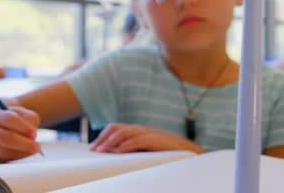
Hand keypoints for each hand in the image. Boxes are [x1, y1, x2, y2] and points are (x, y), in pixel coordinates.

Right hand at [0, 103, 40, 162]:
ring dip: (23, 152)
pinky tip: (25, 153)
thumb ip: (29, 118)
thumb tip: (33, 135)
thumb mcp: (16, 111)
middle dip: (25, 144)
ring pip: (6, 152)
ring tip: (33, 149)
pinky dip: (17, 157)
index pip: (9, 119)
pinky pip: (5, 159)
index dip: (24, 127)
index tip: (34, 132)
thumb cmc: (3, 116)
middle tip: (37, 147)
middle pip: (6, 138)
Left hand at [89, 123, 203, 153]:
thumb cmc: (167, 153)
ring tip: (101, 151)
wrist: (189, 151)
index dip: (103, 136)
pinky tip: (117, 152)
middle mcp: (141, 129)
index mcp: (138, 131)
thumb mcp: (147, 150)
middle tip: (93, 150)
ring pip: (123, 133)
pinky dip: (125, 146)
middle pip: (116, 128)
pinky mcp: (154, 140)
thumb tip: (117, 155)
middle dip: (103, 138)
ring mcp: (147, 133)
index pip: (116, 128)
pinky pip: (136, 141)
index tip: (94, 147)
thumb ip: (134, 149)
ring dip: (110, 142)